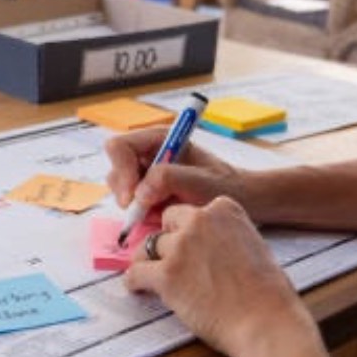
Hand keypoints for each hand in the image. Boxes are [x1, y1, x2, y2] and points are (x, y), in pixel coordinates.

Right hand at [104, 128, 243, 211]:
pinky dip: (141, 215)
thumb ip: (170, 179)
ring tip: (161, 212)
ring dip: (134, 205)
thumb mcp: (201, 181)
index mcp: (159, 139)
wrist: (241, 202)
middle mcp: (148, 154)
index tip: (133, 196)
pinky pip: (130, 206)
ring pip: (120, 189)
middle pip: (115, 168)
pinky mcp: (147, 195)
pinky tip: (162, 217)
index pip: (120, 147)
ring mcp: (145, 175)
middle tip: (143, 211)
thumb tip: (139, 192)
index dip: (121, 170)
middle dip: (125, 191)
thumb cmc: (225, 187)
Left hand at [125, 197, 312, 356]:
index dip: (188, 230)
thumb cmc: (268, 293)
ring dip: (150, 262)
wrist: (266, 321)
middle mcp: (200, 220)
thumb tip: (207, 248)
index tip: (189, 246)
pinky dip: (135, 282)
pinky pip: (136, 272)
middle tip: (171, 261)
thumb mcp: (252, 246)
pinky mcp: (167, 274)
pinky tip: (139, 288)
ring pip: (149, 247)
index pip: (192, 212)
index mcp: (224, 210)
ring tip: (152, 277)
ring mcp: (181, 246)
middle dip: (168, 241)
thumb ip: (227, 238)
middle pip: (168, 223)